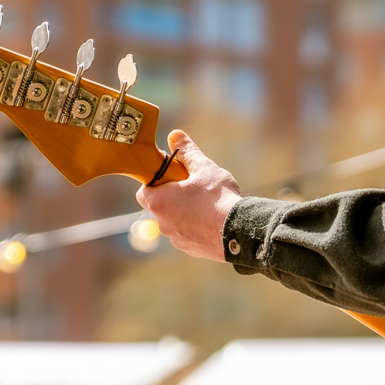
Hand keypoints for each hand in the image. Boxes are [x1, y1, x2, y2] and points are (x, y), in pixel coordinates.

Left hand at [135, 132, 242, 261]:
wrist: (240, 232)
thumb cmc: (218, 198)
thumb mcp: (204, 167)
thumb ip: (187, 152)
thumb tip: (175, 135)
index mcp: (159, 202)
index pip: (143, 191)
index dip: (155, 181)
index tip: (171, 176)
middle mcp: (162, 224)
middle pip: (160, 205)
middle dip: (173, 195)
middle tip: (193, 186)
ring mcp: (176, 239)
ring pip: (174, 220)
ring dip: (185, 211)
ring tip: (207, 203)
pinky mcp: (190, 249)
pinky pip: (187, 233)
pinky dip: (195, 226)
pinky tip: (213, 218)